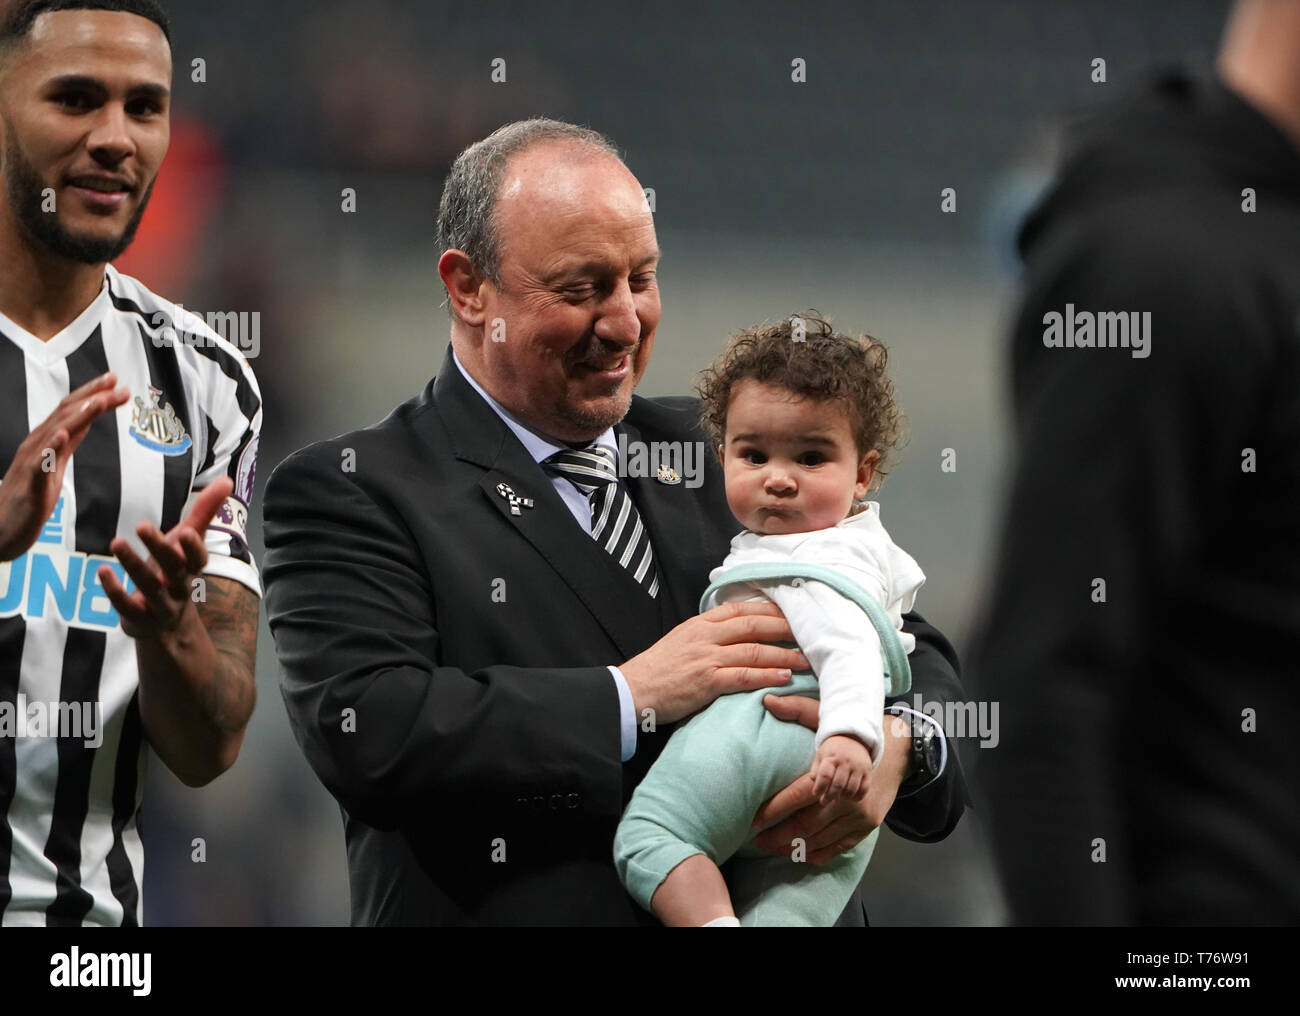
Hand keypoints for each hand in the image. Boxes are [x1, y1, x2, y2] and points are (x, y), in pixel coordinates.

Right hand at [0, 372, 128, 560]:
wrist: (1, 529)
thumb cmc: (29, 496)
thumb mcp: (55, 464)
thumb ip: (68, 444)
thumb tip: (84, 423)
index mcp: (46, 441)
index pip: (71, 411)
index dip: (92, 394)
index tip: (116, 381)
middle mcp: (37, 446)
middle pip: (66, 414)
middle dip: (92, 396)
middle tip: (116, 383)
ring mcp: (31, 464)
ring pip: (55, 433)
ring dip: (77, 416)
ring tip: (97, 401)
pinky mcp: (29, 486)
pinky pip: (39, 464)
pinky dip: (51, 448)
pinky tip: (63, 436)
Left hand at [98, 477, 233, 640]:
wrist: (167, 626)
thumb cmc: (174, 572)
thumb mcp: (187, 543)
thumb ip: (204, 511)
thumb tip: (227, 480)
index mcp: (191, 568)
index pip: (198, 559)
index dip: (193, 548)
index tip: (186, 531)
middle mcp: (179, 587)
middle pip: (172, 569)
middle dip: (159, 548)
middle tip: (142, 525)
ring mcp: (160, 605)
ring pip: (148, 586)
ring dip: (133, 564)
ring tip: (117, 542)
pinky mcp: (138, 618)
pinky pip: (127, 606)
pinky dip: (115, 590)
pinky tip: (103, 571)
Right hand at [619, 601, 807, 723]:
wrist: (633, 690)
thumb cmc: (658, 669)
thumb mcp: (682, 640)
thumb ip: (708, 634)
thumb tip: (736, 633)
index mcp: (700, 624)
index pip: (740, 609)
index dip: (769, 609)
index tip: (791, 612)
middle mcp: (706, 636)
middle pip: (753, 624)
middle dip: (784, 627)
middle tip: (809, 631)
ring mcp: (706, 658)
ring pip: (754, 650)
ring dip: (784, 654)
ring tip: (805, 659)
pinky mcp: (707, 681)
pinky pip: (744, 676)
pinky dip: (767, 675)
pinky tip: (784, 677)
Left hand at [751, 696, 910, 863]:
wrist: (897, 750)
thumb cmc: (854, 735)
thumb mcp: (826, 718)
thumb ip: (796, 709)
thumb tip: (767, 698)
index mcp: (836, 770)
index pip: (799, 795)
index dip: (775, 810)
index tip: (754, 820)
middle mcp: (849, 797)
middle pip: (807, 824)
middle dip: (779, 836)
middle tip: (757, 840)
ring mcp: (860, 815)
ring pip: (821, 839)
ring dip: (795, 847)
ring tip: (772, 848)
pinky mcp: (867, 826)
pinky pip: (840, 847)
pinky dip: (818, 854)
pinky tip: (800, 854)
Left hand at [811, 734, 872, 804]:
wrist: (852, 738)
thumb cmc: (832, 751)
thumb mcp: (820, 755)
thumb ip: (816, 771)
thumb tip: (815, 787)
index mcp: (832, 757)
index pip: (825, 775)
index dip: (820, 787)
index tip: (816, 793)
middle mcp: (846, 761)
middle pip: (838, 784)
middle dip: (829, 796)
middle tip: (823, 802)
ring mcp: (858, 766)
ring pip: (851, 789)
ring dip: (842, 797)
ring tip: (836, 799)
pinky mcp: (868, 771)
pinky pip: (864, 789)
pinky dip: (856, 797)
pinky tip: (849, 798)